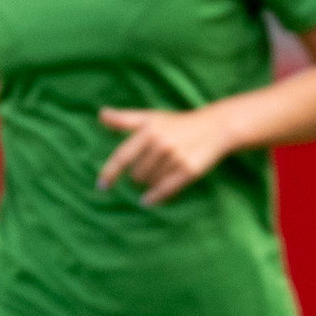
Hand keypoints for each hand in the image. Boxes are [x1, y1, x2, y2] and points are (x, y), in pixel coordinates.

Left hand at [96, 105, 237, 205]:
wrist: (214, 127)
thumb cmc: (177, 123)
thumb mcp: (151, 118)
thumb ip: (125, 119)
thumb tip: (101, 115)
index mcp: (148, 130)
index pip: (123, 156)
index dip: (110, 172)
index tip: (102, 186)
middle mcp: (161, 144)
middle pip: (137, 174)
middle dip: (139, 176)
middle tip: (150, 167)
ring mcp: (176, 158)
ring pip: (152, 183)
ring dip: (151, 183)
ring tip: (161, 172)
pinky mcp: (189, 171)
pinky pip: (166, 190)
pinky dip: (155, 197)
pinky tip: (148, 201)